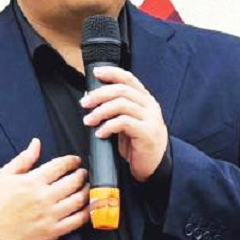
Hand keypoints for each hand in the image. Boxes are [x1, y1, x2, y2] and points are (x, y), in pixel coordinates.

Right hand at [0, 138, 89, 239]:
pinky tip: (87, 207)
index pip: (60, 165)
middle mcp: (44, 197)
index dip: (72, 161)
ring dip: (86, 191)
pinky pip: (76, 221)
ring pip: (78, 200)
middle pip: (73, 181)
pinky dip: (86, 212)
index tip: (75, 161)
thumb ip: (24, 158)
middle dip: (81, 174)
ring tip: (85, 187)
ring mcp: (50, 215)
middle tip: (82, 173)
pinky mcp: (53, 231)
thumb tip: (36, 143)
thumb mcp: (5, 174)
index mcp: (33, 181)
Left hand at [80, 66, 167, 181]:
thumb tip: (91, 96)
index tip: (96, 73)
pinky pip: (124, 122)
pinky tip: (100, 133)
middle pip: (121, 90)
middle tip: (84, 103)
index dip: (112, 73)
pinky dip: (108, 126)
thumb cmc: (138, 144)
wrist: (155, 166)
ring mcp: (150, 118)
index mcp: (144, 99)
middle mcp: (149, 105)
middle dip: (99, 95)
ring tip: (88, 121)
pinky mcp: (147, 132)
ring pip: (121, 104)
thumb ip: (114, 109)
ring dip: (100, 111)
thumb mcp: (126, 122)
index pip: (128, 78)